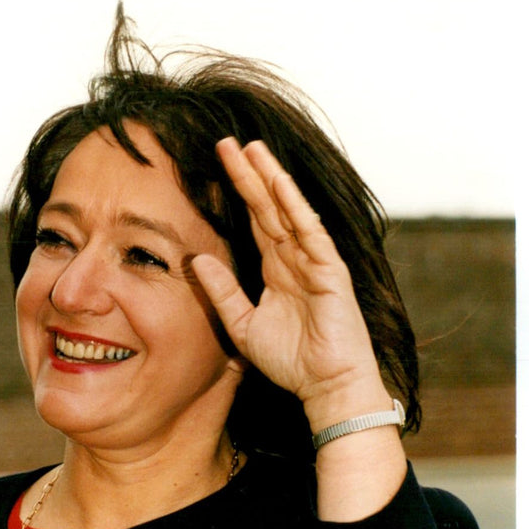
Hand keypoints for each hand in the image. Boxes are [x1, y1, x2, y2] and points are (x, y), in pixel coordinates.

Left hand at [191, 137, 388, 429]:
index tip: (218, 163)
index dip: (237, 192)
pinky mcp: (330, 271)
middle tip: (227, 141)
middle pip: (268, 207)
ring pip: (289, 211)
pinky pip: (311, 232)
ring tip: (250, 148)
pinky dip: (295, 206)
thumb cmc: (291, 360)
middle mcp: (296, 258)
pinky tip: (279, 183)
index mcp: (277, 268)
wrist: (326, 386)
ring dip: (270, 179)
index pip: (255, 220)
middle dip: (249, 174)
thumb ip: (222, 292)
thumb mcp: (243, 324)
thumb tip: (198, 259)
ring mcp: (315, 261)